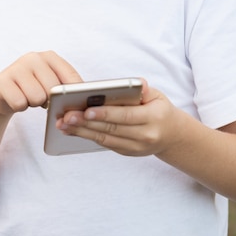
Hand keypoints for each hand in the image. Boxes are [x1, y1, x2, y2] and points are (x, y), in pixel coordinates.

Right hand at [0, 51, 81, 116]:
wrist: (2, 93)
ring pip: (37, 97)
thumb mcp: (50, 84)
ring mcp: (16, 67)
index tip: (74, 107)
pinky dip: (20, 107)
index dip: (74, 94)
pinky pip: (19, 103)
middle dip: (49, 101)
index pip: (70, 76)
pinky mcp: (1, 80)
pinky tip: (17, 99)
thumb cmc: (33, 89)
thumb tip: (81, 104)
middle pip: (53, 89)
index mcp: (50, 57)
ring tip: (29, 97)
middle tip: (42, 99)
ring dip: (33, 104)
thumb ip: (65, 89)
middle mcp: (34, 57)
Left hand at [56, 79, 176, 156]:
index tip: (86, 109)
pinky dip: (88, 137)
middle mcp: (145, 135)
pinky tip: (73, 130)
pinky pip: (105, 144)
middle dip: (87, 123)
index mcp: (153, 117)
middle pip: (111, 129)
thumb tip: (138, 84)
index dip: (105, 113)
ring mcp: (135, 147)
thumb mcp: (157, 96)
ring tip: (63, 124)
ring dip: (82, 132)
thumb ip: (144, 90)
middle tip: (67, 116)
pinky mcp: (127, 152)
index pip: (126, 115)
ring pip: (105, 139)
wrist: (172, 135)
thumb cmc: (160, 109)